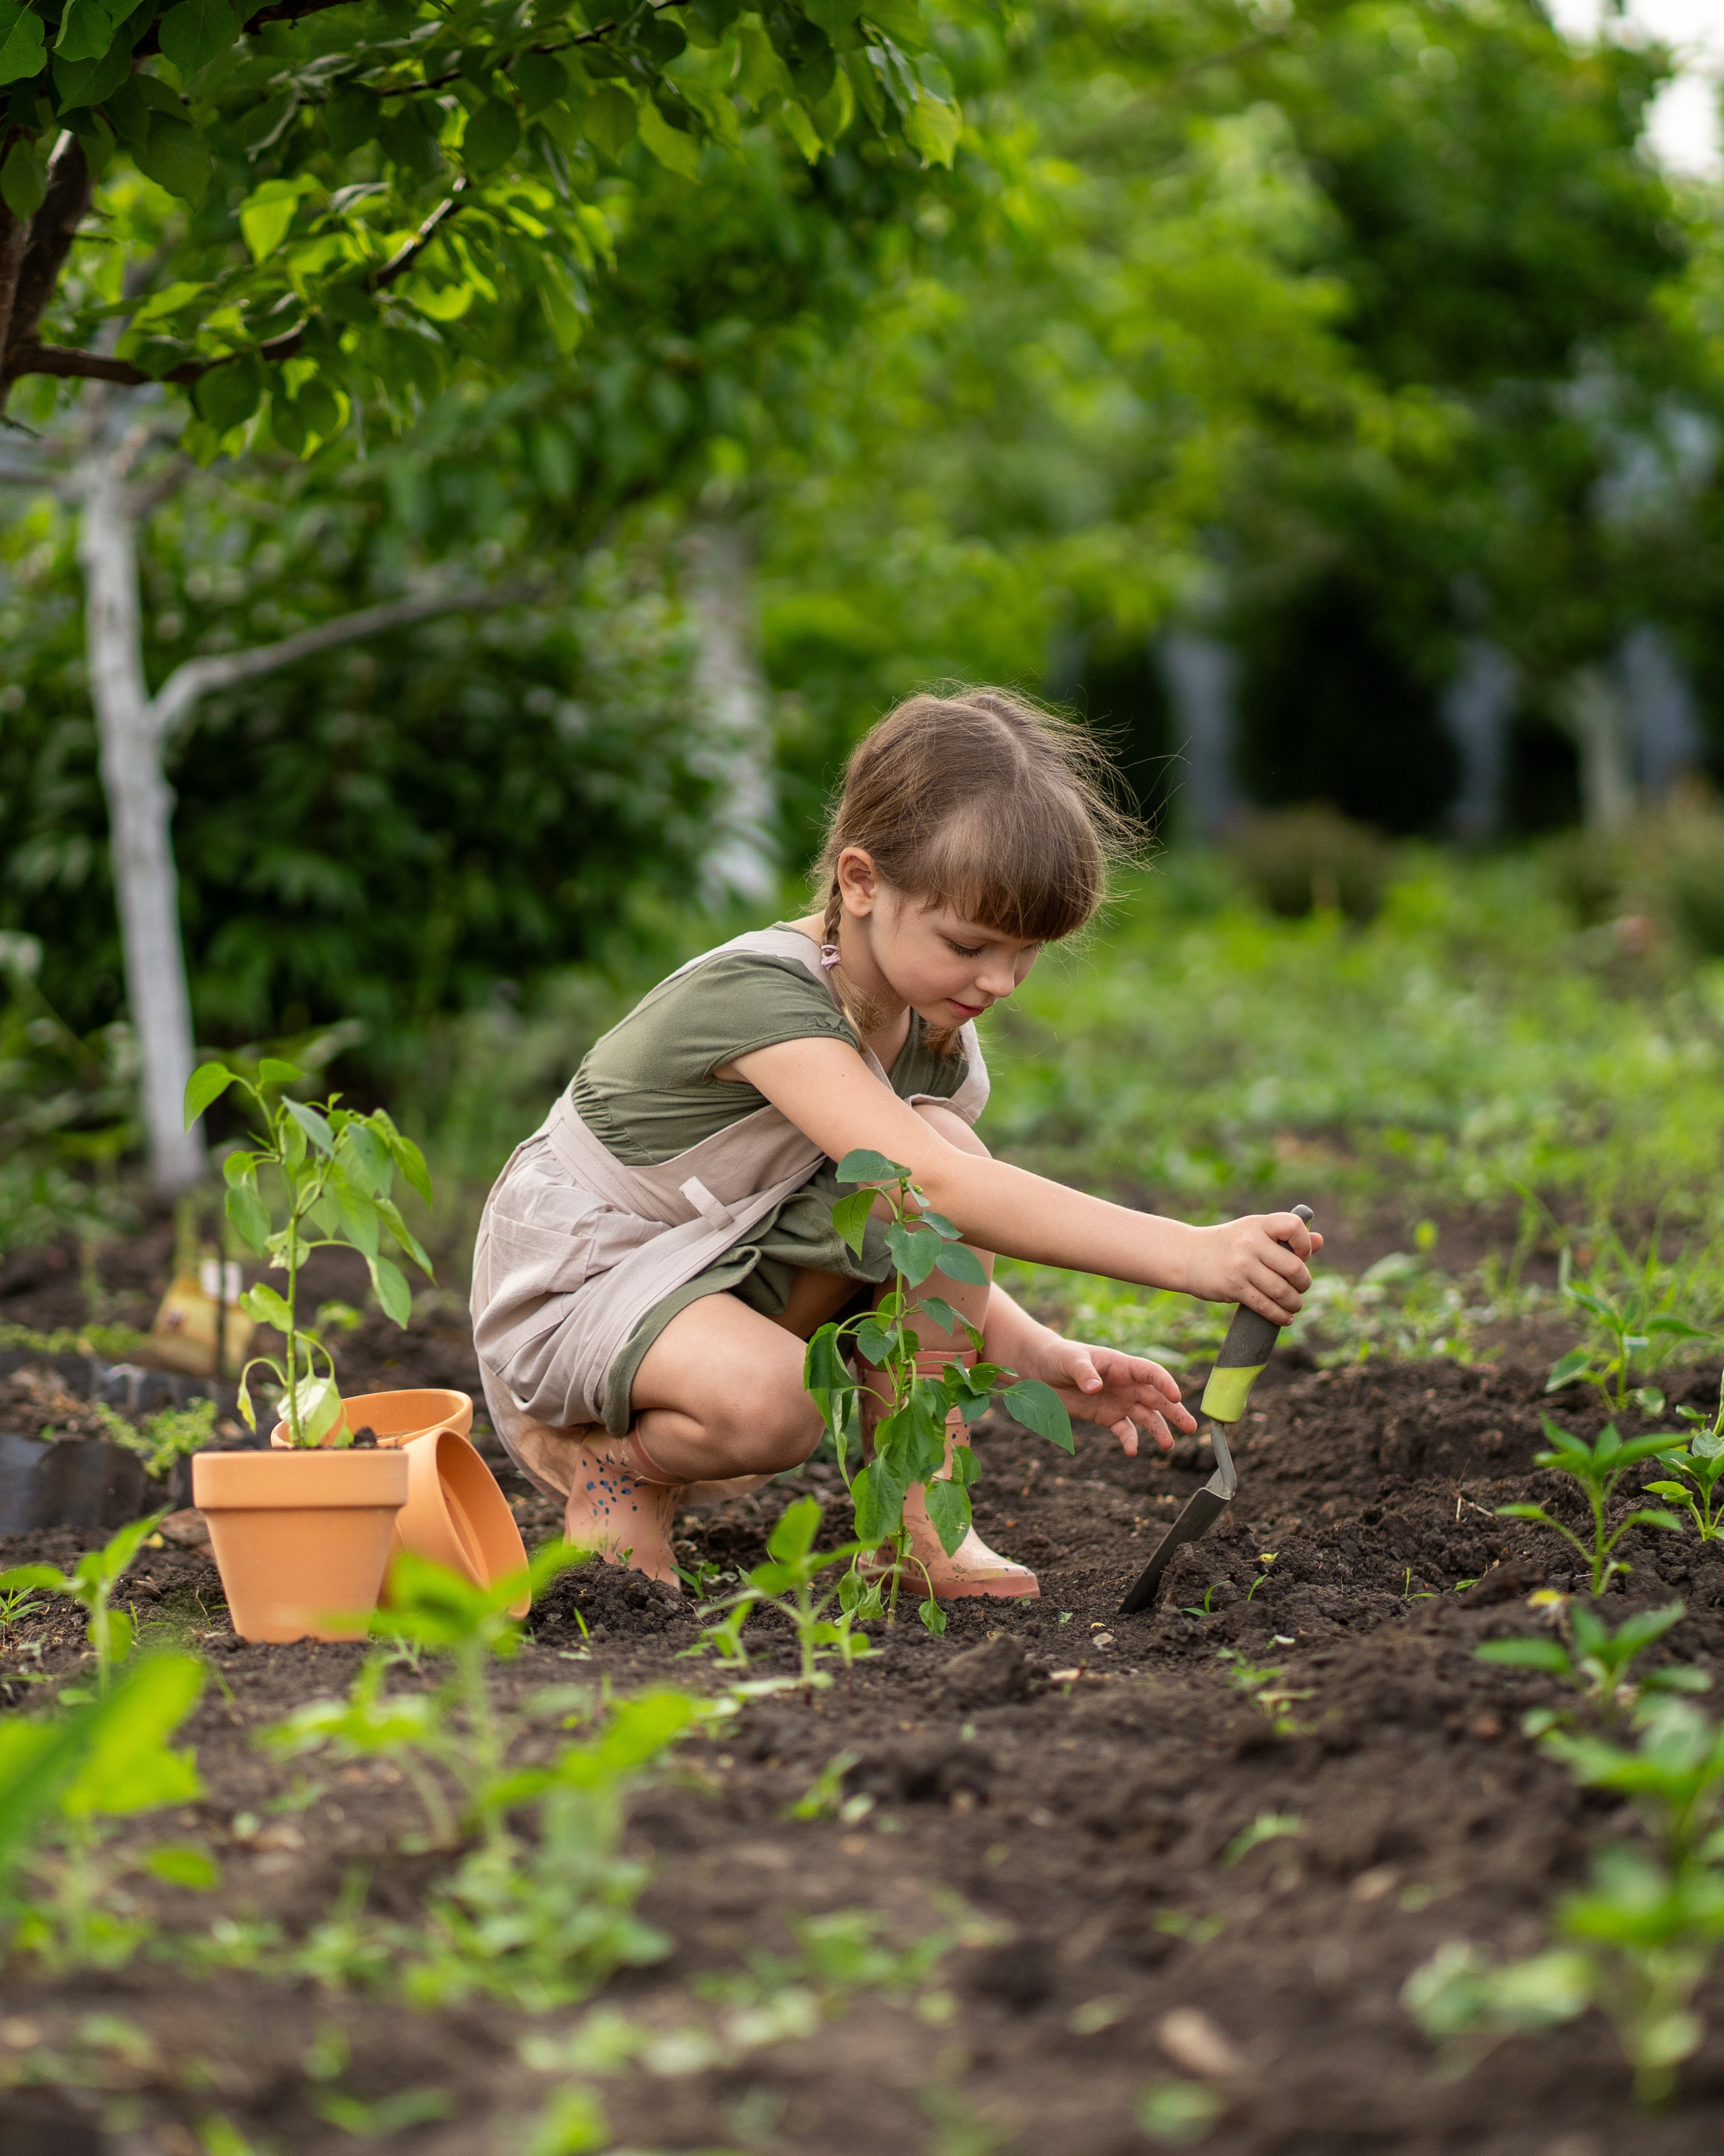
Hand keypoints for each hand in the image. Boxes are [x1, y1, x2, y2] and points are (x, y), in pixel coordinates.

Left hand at [1021, 1333, 1197, 1456]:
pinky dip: (1129, 1440)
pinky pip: (1124, 1429)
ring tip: (1168, 1445)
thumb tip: (1095, 1388)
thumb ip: (1084, 1373)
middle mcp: (1126, 1384)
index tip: (1175, 1396)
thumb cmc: (1058, 1357)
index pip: (1151, 1373)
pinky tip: (1131, 1450)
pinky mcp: (1106, 1416)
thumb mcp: (1070, 1361)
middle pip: (1156, 1398)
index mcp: (1122, 1365)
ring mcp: (1118, 1401)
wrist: (1040, 1370)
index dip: (1165, 1383)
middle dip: (1174, 1411)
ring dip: (1158, 1430)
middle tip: (1191, 1427)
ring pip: (1146, 1416)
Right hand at [1183, 1212, 1322, 1324]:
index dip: (1305, 1245)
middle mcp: (1250, 1243)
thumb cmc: (1228, 1243)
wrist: (1187, 1255)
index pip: (1294, 1227)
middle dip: (1304, 1283)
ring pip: (1281, 1291)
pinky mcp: (1233, 1287)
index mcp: (1258, 1225)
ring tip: (1294, 1305)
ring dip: (1294, 1303)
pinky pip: (1265, 1306)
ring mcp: (1241, 1265)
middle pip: (1293, 1268)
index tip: (1301, 1256)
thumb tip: (1320, 1242)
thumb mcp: (1254, 1231)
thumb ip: (1285, 1236)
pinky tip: (1284, 1318)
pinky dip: (1279, 1315)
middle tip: (1301, 1288)